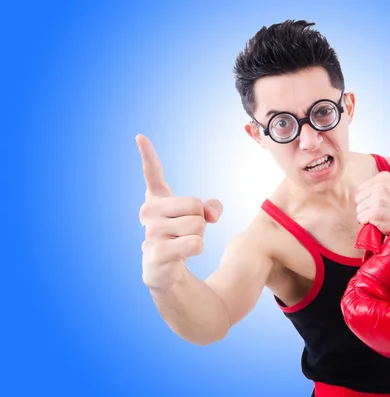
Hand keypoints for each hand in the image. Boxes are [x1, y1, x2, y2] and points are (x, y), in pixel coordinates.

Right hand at [136, 134, 222, 289]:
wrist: (167, 270)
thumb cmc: (181, 237)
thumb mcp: (199, 217)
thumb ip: (211, 208)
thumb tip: (211, 213)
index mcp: (157, 200)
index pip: (152, 174)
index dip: (148, 155)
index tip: (140, 136)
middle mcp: (148, 212)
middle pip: (195, 204)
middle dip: (200, 219)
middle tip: (186, 232)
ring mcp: (150, 232)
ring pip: (197, 225)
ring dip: (199, 236)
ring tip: (182, 243)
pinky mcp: (156, 253)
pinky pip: (195, 243)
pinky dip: (197, 248)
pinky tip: (182, 255)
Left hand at [355, 171, 389, 234]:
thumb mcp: (389, 187)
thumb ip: (374, 184)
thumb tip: (355, 187)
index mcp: (384, 177)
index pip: (361, 189)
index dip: (368, 197)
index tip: (380, 200)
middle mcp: (381, 187)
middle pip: (358, 198)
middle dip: (366, 205)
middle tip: (379, 209)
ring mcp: (379, 200)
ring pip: (359, 209)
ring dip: (366, 214)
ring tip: (379, 215)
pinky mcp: (376, 213)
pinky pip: (361, 218)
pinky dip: (366, 221)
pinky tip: (377, 220)